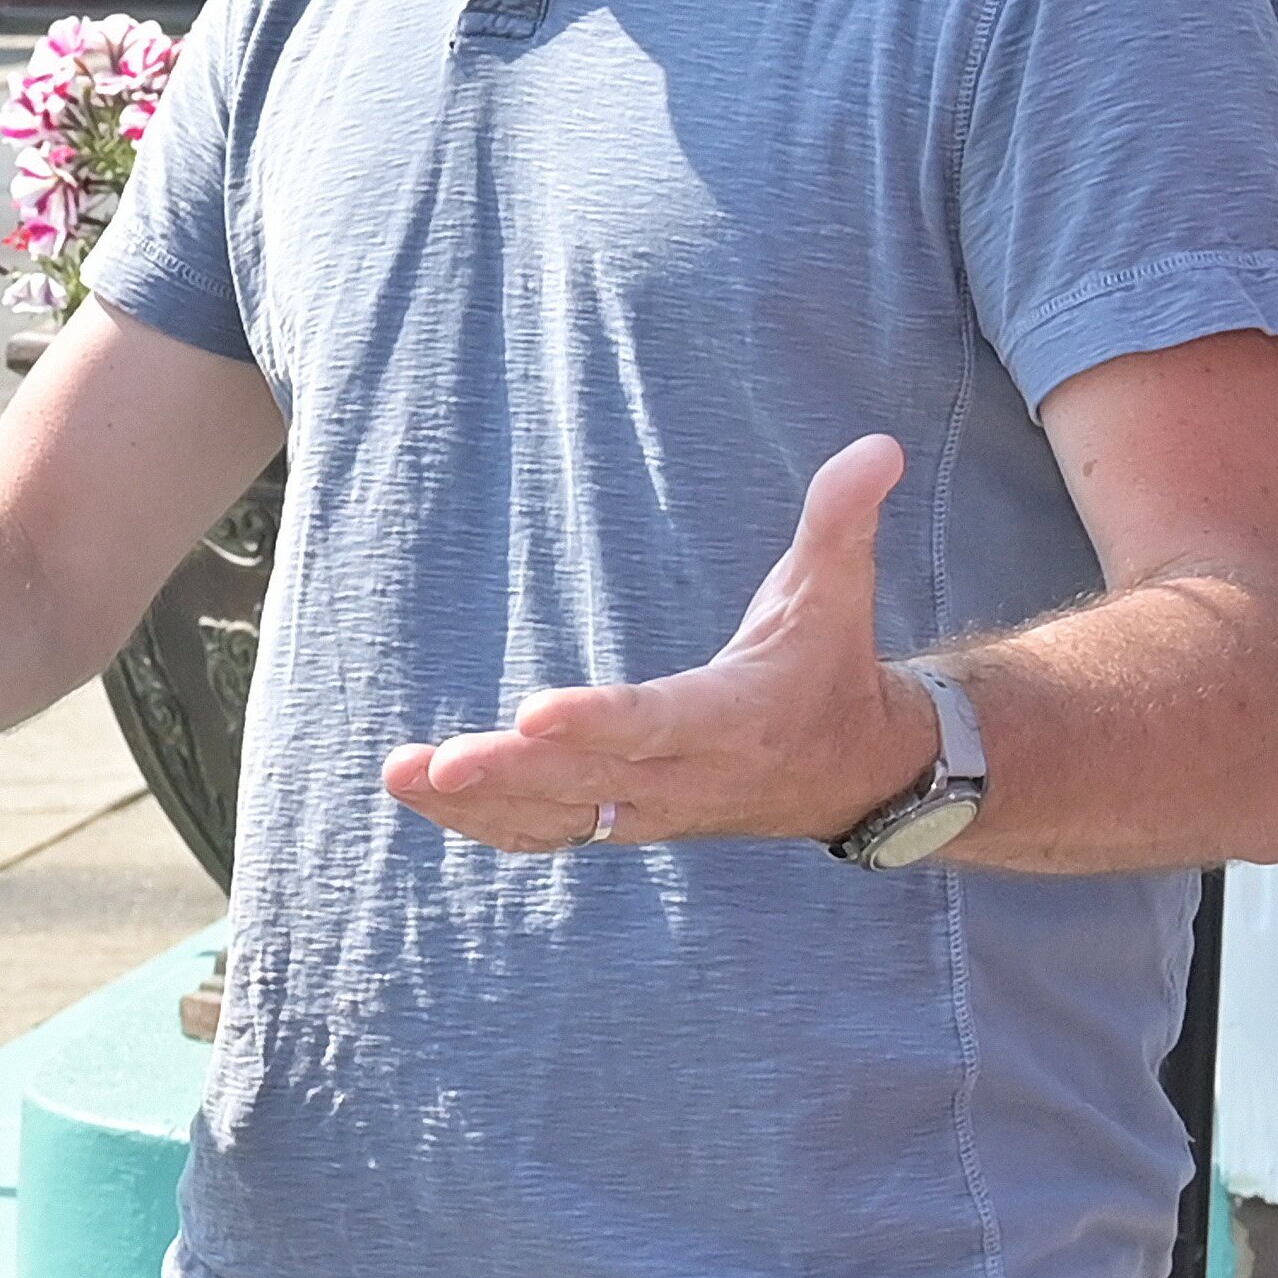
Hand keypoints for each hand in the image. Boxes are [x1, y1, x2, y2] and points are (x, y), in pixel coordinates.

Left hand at [383, 436, 945, 854]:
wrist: (853, 771)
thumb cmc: (830, 665)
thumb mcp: (839, 589)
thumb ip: (842, 517)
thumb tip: (876, 444)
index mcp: (732, 719)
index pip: (655, 723)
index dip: (596, 723)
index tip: (533, 713)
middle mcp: (684, 776)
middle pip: (587, 783)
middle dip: (509, 775)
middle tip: (437, 763)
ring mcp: (649, 810)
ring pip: (555, 818)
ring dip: (475, 804)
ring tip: (400, 774)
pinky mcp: (625, 821)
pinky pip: (547, 833)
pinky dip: (485, 822)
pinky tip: (424, 795)